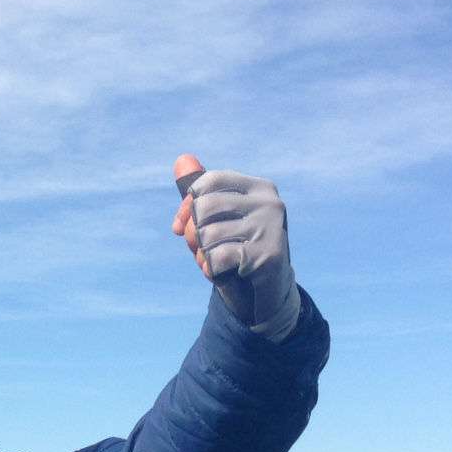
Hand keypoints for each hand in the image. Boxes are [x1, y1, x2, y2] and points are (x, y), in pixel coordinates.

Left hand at [171, 152, 300, 342]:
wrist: (266, 292)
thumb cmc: (238, 249)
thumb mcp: (217, 219)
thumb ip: (200, 192)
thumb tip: (182, 159)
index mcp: (259, 187)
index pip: (208, 182)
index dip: (187, 205)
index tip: (181, 225)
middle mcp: (269, 203)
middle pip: (204, 207)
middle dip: (194, 234)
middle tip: (204, 248)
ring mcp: (270, 228)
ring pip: (207, 235)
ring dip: (203, 254)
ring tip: (218, 261)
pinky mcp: (266, 255)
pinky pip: (216, 257)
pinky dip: (211, 269)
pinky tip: (224, 273)